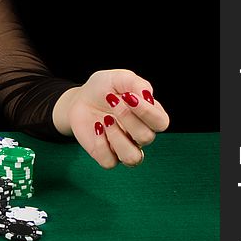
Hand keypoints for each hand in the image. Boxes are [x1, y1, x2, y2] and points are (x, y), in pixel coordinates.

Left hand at [54, 69, 168, 168]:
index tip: (128, 96)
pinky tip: (97, 128)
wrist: (80, 99)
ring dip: (118, 137)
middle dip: (128, 118)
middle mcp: (139, 135)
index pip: (161, 122)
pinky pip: (110, 162)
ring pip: (132, 158)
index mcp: (149, 117)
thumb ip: (136, 84)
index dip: (147, 111)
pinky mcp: (105, 154)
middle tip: (111, 101)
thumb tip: (147, 97)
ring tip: (105, 119)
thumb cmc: (103, 88)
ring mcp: (123, 147)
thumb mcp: (119, 78)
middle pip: (146, 137)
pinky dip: (102, 145)